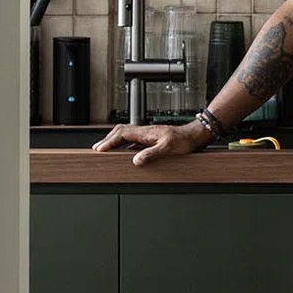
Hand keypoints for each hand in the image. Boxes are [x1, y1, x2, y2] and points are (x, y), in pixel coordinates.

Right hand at [91, 119, 211, 166]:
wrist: (194, 136)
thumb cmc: (183, 140)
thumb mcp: (167, 148)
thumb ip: (151, 154)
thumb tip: (136, 160)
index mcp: (145, 132)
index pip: (121, 134)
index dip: (109, 142)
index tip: (99, 149)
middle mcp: (144, 132)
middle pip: (120, 131)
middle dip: (107, 140)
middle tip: (97, 149)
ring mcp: (147, 135)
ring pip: (125, 134)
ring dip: (114, 141)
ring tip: (106, 149)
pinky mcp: (151, 139)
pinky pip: (132, 139)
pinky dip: (123, 144)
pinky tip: (123, 151)